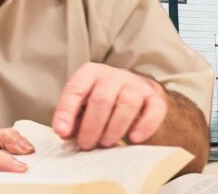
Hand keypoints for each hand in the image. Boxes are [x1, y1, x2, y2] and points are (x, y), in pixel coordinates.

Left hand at [52, 63, 168, 149]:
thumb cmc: (104, 104)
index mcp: (90, 74)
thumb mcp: (84, 107)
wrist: (138, 98)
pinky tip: (134, 138)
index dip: (66, 111)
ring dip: (114, 128)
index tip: (61, 131)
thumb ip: (72, 118)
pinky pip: (154, 110)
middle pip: (102, 98)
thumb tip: (64, 132)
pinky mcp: (155, 98)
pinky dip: (145, 126)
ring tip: (106, 143)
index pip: (76, 89)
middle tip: (86, 144)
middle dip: (91, 126)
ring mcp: (136, 85)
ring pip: (127, 102)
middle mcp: (113, 75)